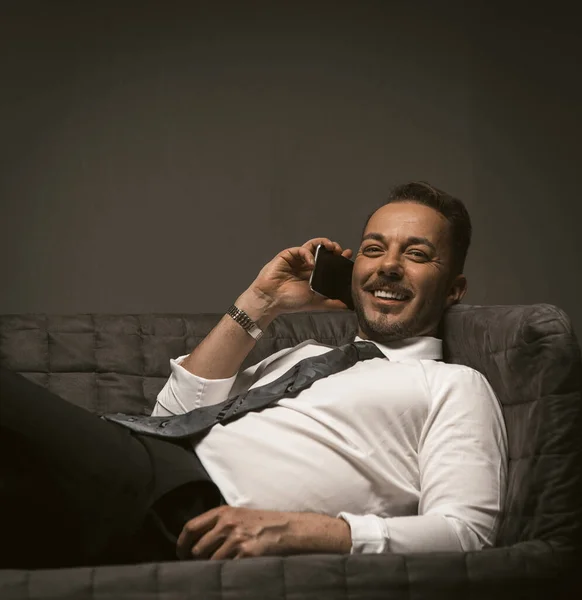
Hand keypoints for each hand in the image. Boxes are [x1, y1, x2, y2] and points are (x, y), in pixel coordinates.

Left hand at [175, 505, 351, 559]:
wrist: (287, 529)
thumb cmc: (263, 522)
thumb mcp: (239, 514)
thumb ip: (220, 522)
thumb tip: (198, 539)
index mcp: (223, 512)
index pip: (191, 527)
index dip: (181, 543)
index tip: (181, 553)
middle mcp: (227, 524)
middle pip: (197, 548)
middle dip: (196, 560)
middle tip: (201, 565)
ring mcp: (236, 540)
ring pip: (210, 562)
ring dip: (212, 568)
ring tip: (220, 566)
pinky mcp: (245, 554)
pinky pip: (226, 569)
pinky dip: (227, 572)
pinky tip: (234, 569)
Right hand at [245, 238, 352, 317]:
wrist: (272, 300)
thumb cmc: (292, 301)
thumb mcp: (317, 303)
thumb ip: (333, 303)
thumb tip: (349, 307)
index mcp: (314, 275)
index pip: (329, 263)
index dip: (339, 258)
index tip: (348, 255)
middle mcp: (307, 265)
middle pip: (323, 252)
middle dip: (333, 248)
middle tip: (340, 251)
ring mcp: (298, 259)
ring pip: (313, 245)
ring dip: (323, 244)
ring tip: (331, 247)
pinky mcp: (289, 255)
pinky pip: (302, 249)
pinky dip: (308, 253)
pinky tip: (312, 263)